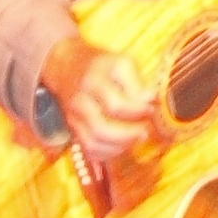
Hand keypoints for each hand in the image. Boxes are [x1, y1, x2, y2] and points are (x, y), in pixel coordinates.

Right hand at [40, 28, 162, 169]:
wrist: (67, 68)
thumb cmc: (100, 65)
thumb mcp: (120, 63)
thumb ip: (136, 82)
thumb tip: (150, 100)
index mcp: (93, 82)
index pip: (116, 105)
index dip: (137, 112)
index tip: (150, 109)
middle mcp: (80, 102)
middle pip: (102, 129)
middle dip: (128, 135)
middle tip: (145, 131)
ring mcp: (74, 119)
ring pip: (94, 144)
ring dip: (120, 147)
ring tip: (135, 138)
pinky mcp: (73, 130)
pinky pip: (89, 150)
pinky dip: (108, 154)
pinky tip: (122, 145)